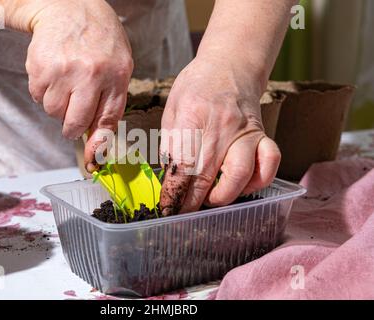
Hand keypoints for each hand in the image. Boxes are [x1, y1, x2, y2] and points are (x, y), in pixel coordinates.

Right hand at [25, 0, 132, 170]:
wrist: (70, 6)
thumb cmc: (99, 40)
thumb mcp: (119, 66)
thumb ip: (111, 102)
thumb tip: (97, 141)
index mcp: (116, 75)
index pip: (106, 121)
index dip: (96, 146)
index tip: (92, 162)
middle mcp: (91, 74)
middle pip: (74, 124)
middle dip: (71, 127)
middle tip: (71, 116)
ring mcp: (63, 70)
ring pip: (53, 112)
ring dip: (57, 106)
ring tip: (65, 83)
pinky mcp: (40, 67)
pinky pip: (37, 97)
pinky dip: (43, 92)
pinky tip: (53, 74)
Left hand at [159, 56, 280, 214]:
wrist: (229, 65)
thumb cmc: (196, 87)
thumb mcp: (172, 110)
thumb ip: (171, 143)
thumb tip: (169, 178)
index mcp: (192, 118)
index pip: (182, 166)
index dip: (174, 192)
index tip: (168, 207)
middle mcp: (221, 127)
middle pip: (206, 176)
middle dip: (192, 202)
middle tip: (183, 212)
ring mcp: (245, 131)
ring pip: (240, 175)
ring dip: (223, 195)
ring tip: (211, 198)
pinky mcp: (261, 134)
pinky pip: (269, 163)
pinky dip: (258, 180)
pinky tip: (243, 184)